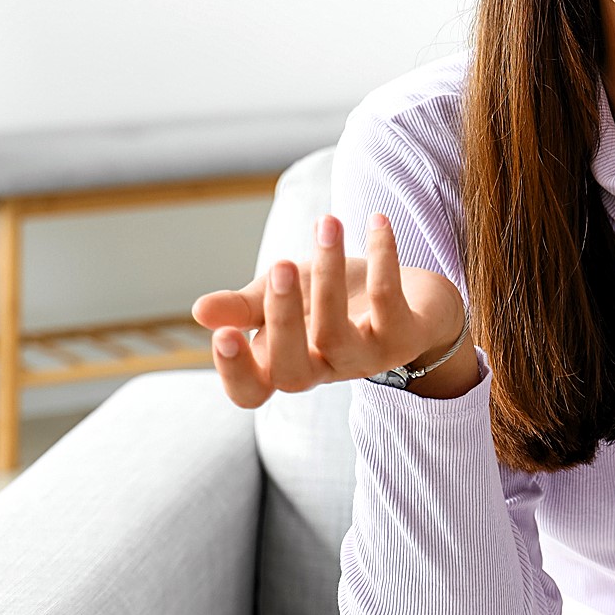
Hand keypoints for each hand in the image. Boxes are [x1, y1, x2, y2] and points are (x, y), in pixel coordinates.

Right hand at [191, 212, 468, 408]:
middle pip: (293, 372)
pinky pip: (389, 301)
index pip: (252, 392)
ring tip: (327, 223)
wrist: (415, 300)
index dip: (235, 373)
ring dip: (329, 274)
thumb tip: (199, 311)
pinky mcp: (405, 338)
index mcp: (287, 363)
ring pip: (337, 333)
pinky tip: (376, 222)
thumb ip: (245, 306)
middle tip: (280, 267)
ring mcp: (368, 359)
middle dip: (282, 320)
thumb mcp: (285, 295)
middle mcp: (326, 369)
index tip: (223, 334)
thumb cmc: (337, 298)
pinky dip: (383, 257)